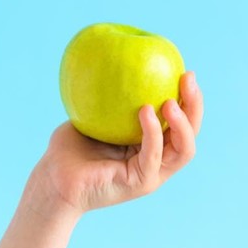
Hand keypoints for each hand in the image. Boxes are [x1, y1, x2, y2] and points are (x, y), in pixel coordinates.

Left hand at [32, 71, 202, 217]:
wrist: (53, 178)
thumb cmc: (68, 149)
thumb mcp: (91, 117)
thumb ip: (107, 99)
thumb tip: (113, 64)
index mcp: (148, 145)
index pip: (177, 122)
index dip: (187, 99)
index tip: (185, 72)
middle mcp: (155, 160)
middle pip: (188, 135)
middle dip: (194, 106)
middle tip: (188, 79)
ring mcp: (150, 174)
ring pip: (182, 150)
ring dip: (181, 124)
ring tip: (172, 101)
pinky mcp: (140, 183)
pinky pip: (152, 156)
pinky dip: (152, 133)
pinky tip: (146, 111)